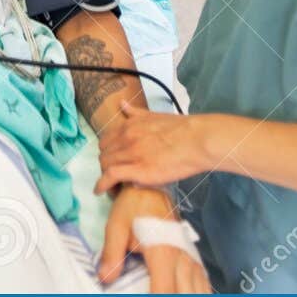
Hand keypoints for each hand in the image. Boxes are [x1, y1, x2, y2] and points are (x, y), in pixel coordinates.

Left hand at [96, 106, 220, 190]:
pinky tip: (100, 191)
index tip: (113, 160)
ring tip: (111, 187)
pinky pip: (110, 177)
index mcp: (129, 125)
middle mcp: (126, 138)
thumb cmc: (181, 129)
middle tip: (114, 176)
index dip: (107, 152)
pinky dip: (102, 185)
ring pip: (105, 165)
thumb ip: (135, 112)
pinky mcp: (138, 170)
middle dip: (106, 165)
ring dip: (104, 177)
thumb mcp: (154, 115)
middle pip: (104, 154)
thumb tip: (122, 105)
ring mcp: (131, 154)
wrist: (196, 140)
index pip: (106, 140)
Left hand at [100, 185, 210, 292]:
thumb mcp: (116, 225)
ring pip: (199, 293)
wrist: (151, 187)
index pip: (165, 292)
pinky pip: (203, 284)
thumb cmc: (133, 206)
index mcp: (163, 253)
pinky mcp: (193, 258)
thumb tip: (105, 279)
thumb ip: (111, 254)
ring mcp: (191, 258)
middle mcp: (182, 259)